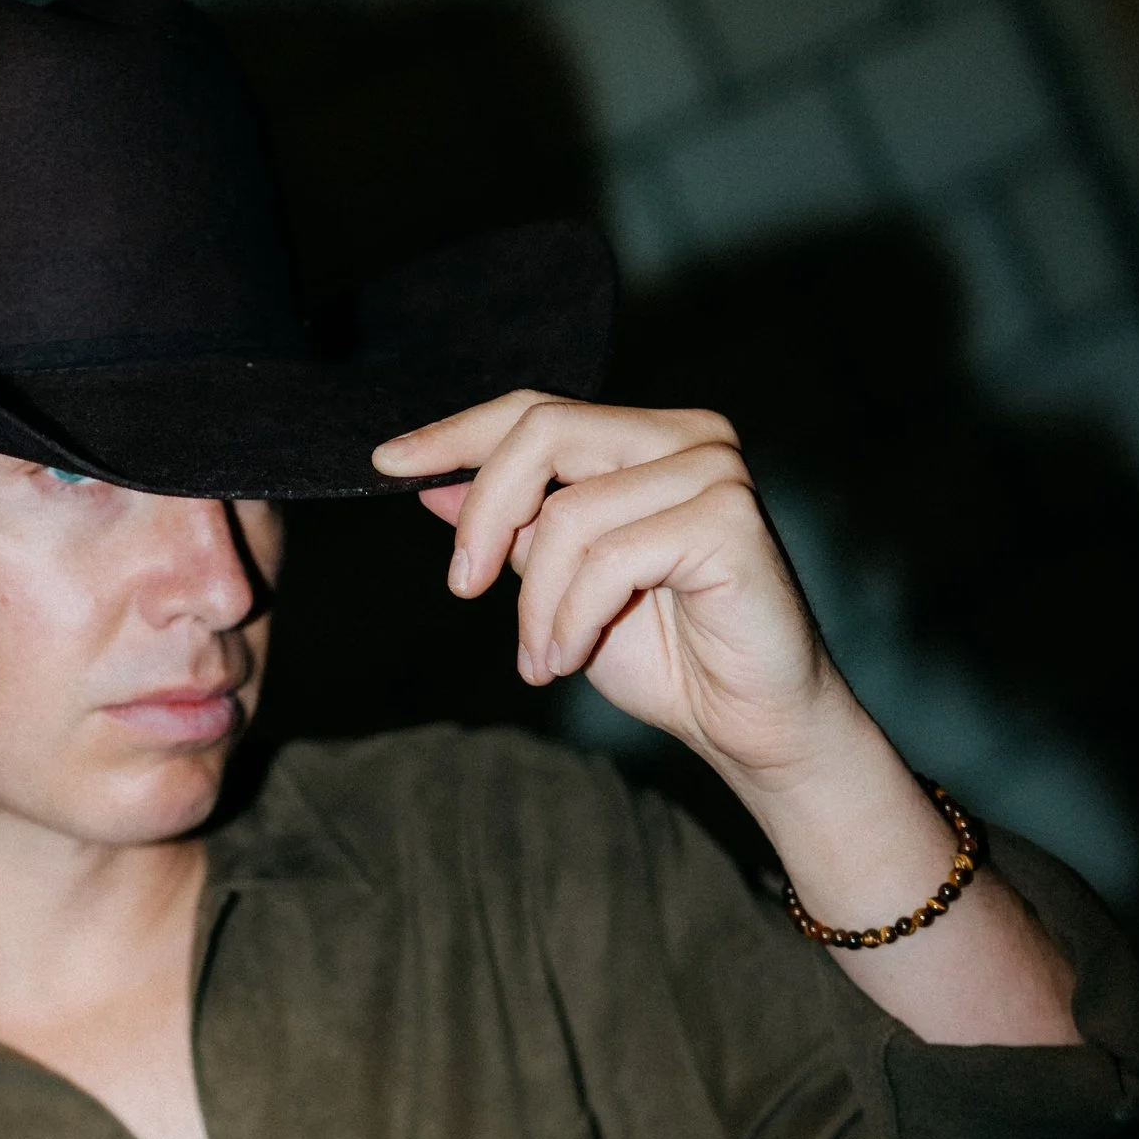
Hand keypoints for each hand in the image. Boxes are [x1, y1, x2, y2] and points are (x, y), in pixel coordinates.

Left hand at [371, 392, 1080, 1045]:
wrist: (752, 729)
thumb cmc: (669, 659)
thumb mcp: (562, 587)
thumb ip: (515, 529)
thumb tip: (431, 486)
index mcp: (649, 438)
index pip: (535, 410)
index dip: (455, 434)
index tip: (386, 463)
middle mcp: (689, 436)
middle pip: (541, 431)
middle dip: (483, 514)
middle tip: (461, 589)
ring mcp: (715, 470)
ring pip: (567, 514)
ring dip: (535, 604)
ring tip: (543, 659)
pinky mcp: (729, 520)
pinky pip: (606, 558)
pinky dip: (571, 619)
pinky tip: (573, 658)